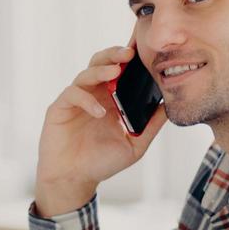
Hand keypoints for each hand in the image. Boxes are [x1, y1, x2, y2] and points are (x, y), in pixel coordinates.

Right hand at [34, 44, 166, 216]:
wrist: (74, 180)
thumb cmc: (101, 163)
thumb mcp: (134, 145)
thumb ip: (150, 126)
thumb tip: (169, 107)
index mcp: (110, 98)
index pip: (119, 70)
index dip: (128, 58)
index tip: (143, 49)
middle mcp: (93, 94)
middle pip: (101, 63)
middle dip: (114, 55)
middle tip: (129, 53)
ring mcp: (75, 100)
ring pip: (86, 73)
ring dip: (101, 70)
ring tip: (115, 72)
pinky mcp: (59, 109)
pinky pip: (72, 94)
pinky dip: (86, 100)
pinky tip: (100, 111)